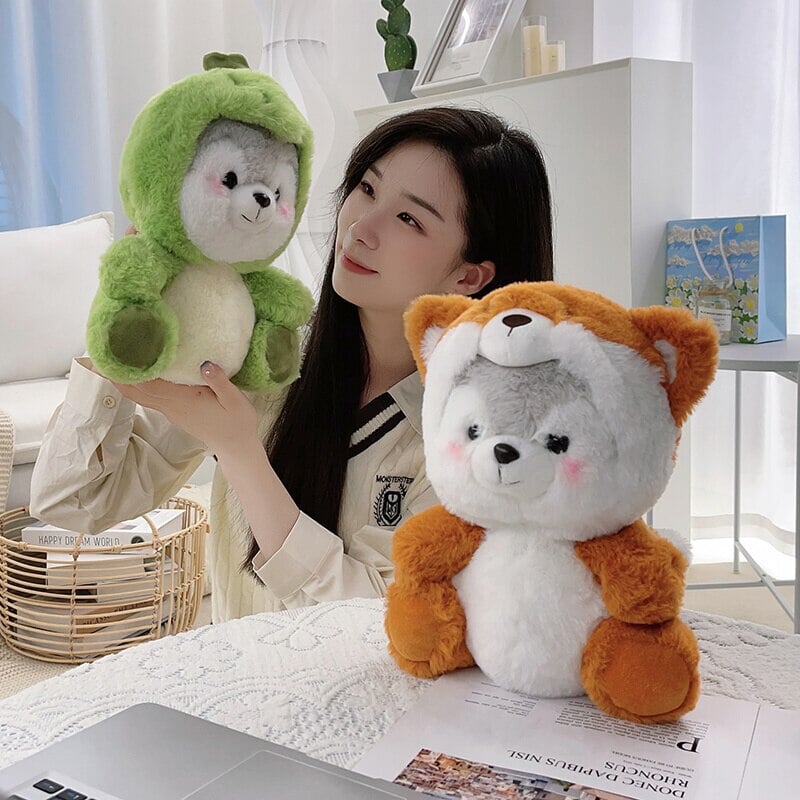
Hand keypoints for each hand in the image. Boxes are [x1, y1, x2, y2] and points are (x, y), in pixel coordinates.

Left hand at [110, 361, 258, 456]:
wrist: (235, 448)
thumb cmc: (237, 424)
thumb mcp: (235, 400)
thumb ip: (219, 381)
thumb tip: (204, 363)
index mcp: (183, 401)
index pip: (147, 384)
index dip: (127, 371)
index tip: (110, 358)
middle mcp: (171, 406)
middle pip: (135, 390)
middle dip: (115, 376)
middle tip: (96, 358)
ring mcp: (171, 411)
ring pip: (140, 395)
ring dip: (123, 380)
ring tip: (110, 364)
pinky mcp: (175, 412)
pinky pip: (149, 397)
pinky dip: (137, 385)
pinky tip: (137, 375)